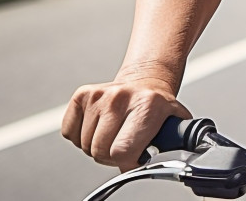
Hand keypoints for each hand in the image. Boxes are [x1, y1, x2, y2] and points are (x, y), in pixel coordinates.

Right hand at [61, 73, 190, 171]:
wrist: (145, 82)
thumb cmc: (157, 107)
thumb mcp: (175, 123)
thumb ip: (171, 144)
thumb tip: (172, 163)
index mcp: (147, 105)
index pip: (122, 151)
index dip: (127, 162)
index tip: (134, 160)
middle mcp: (120, 97)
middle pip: (99, 151)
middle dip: (111, 157)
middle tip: (123, 146)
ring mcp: (99, 95)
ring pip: (84, 145)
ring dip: (96, 146)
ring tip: (114, 133)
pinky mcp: (82, 95)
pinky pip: (70, 133)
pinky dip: (81, 136)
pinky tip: (99, 126)